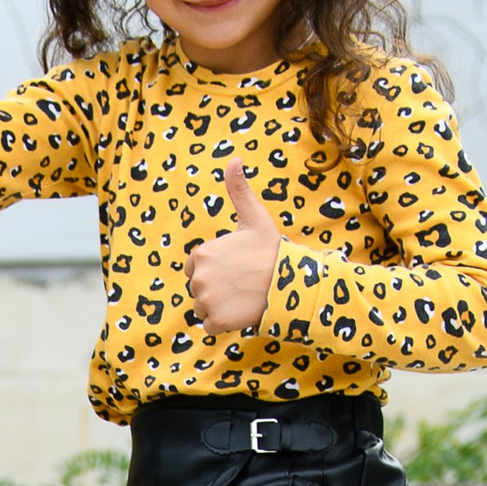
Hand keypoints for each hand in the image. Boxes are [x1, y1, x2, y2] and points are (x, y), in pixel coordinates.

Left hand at [185, 160, 280, 331]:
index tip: (235, 268)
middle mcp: (198, 277)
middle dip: (216, 288)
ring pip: (203, 308)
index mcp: (202, 253)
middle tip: (241, 282)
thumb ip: (238, 191)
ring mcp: (206, 300)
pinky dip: (223, 323)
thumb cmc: (271, 249)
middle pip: (198, 289)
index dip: (215, 269)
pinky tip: (240, 310)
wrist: (290, 281)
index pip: (196, 268)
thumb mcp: (254, 217)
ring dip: (218, 306)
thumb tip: (234, 159)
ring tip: (242, 295)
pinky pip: (210, 326)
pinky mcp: (215, 321)